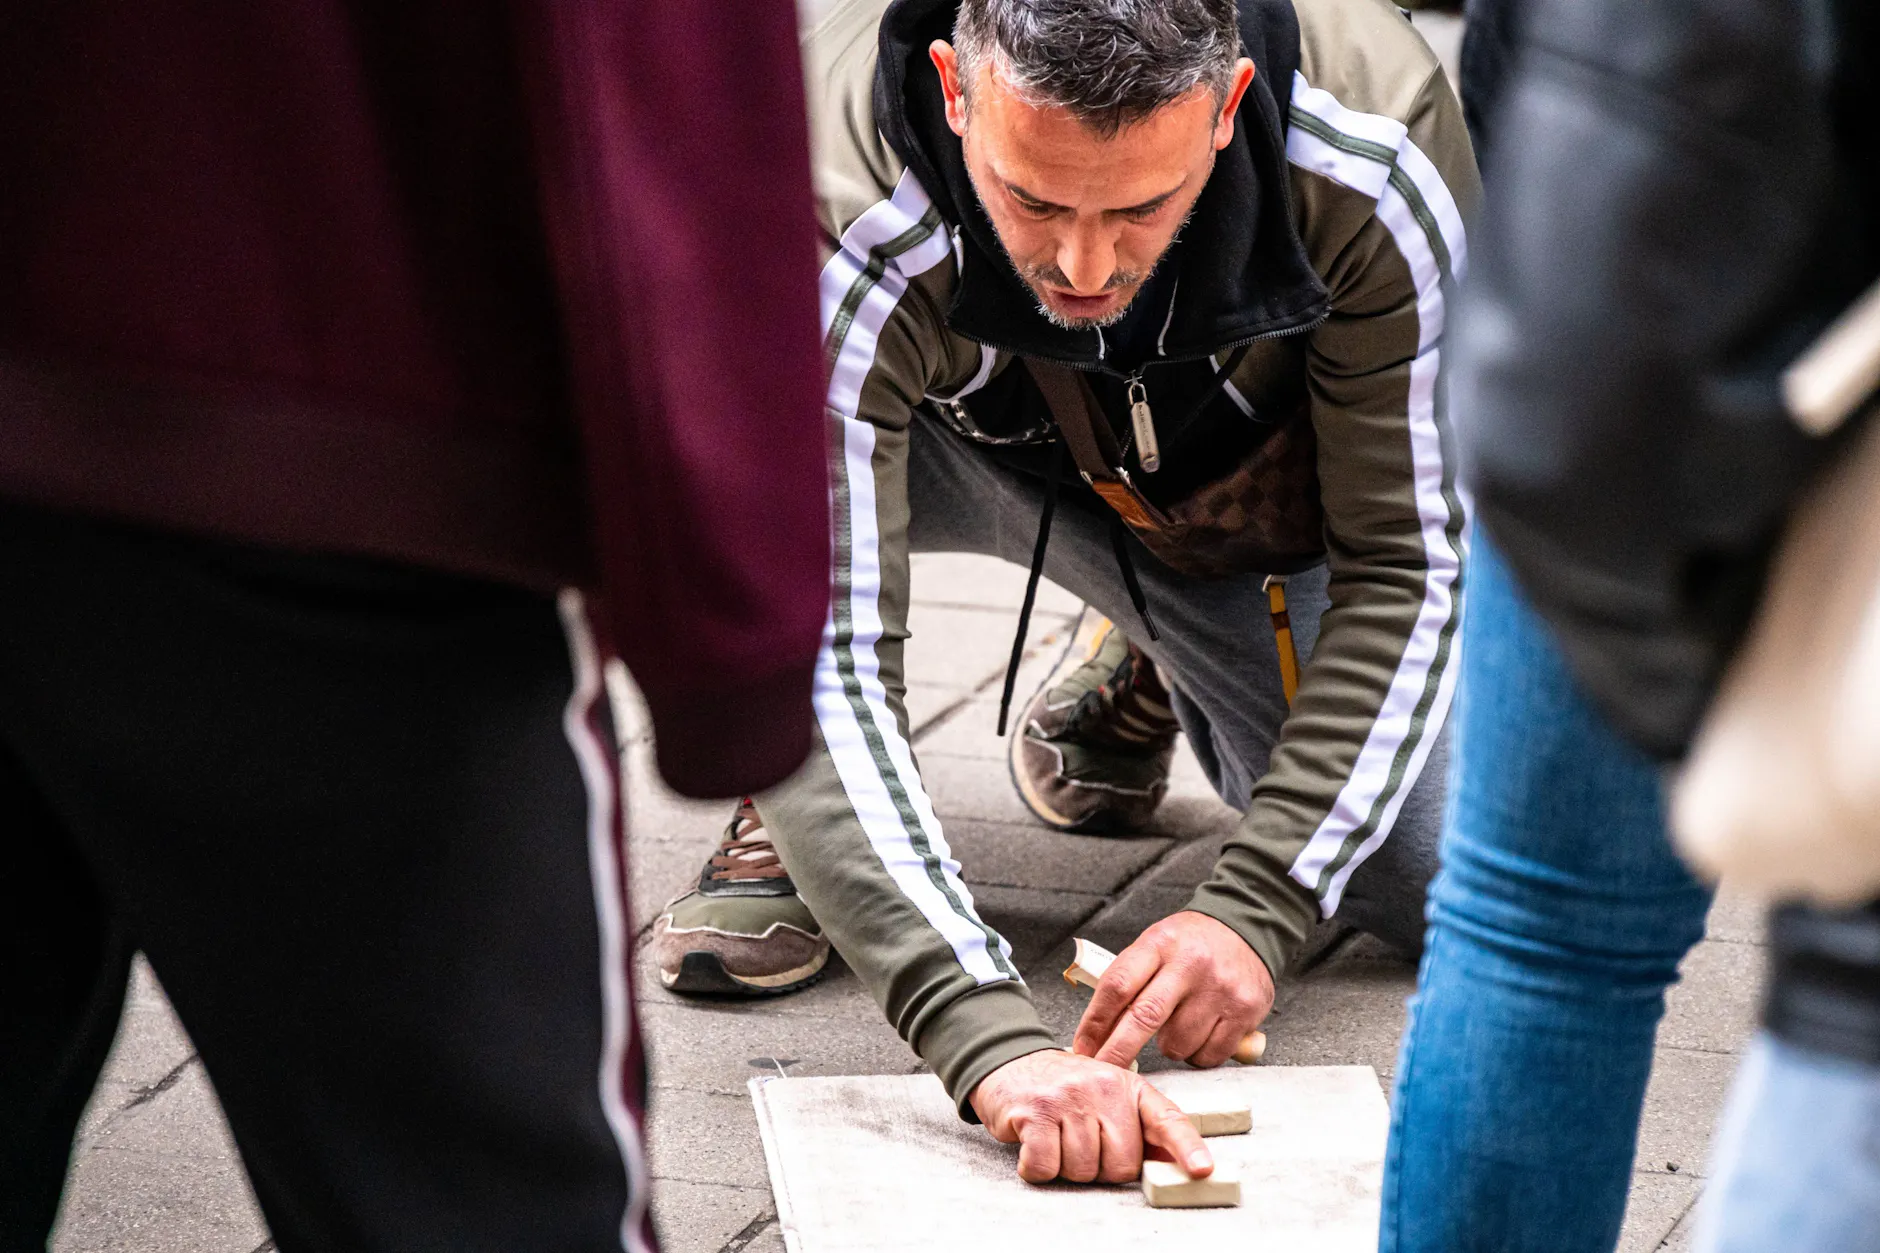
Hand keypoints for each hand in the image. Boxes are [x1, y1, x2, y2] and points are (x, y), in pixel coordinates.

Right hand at [968, 1049, 1212, 1184]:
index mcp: (1127, 1086)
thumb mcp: (1106, 1098)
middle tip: (1079, 1142)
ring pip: (1082, 1171)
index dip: (1186, 1147)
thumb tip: (1174, 1164)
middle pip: (1120, 1164)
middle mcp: (1102, 1087)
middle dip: (1099, 1167)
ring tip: (1056, 1138)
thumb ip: (1137, 1129)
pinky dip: (1036, 1168)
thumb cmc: (1063, 1090)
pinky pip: (1046, 1168)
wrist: (1008, 1062)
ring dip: (1065, 1167)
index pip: (1165, 1118)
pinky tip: (1034, 1145)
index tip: (1202, 1170)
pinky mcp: (1036, 1112)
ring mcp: (1068, 1098)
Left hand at [1072, 910, 1273, 1067]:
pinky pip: (1209, 1054)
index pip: (1118, 985)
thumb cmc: (1190, 944)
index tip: (1083, 1047)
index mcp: (1159, 944)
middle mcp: (1190, 965)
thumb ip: (1129, 980)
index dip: (1095, 1022)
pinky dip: (1198, 1054)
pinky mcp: (1245, 1011)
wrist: (1245, 928)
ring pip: (1178, 1044)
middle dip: (1118, 1052)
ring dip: (1169, 1047)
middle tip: (1105, 1070)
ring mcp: (1220, 989)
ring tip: (1177, 1026)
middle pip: (1144, 1017)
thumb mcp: (1154, 944)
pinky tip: (1201, 1032)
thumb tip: (1097, 1033)